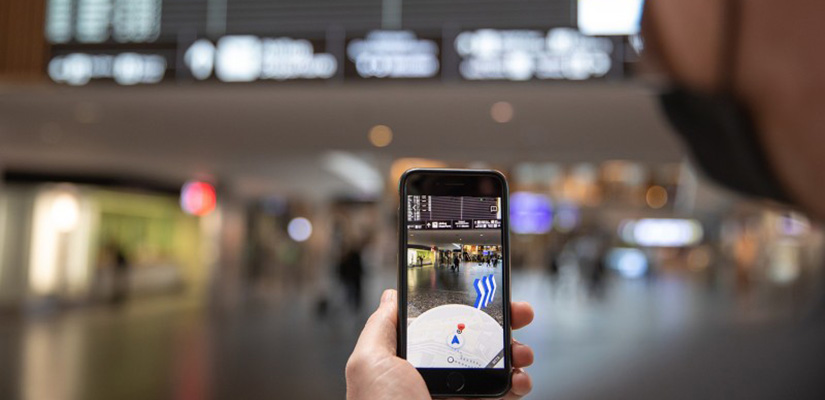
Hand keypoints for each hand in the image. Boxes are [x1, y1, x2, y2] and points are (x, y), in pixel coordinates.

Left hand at [346, 289, 534, 398]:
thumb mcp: (369, 363)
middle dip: (500, 325)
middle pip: (473, 342)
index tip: (484, 293)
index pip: (439, 325)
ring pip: (493, 368)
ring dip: (514, 353)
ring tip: (522, 353)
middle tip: (520, 314)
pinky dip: (517, 384)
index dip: (463, 308)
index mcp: (407, 362)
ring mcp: (456, 398)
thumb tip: (391, 297)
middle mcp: (432, 378)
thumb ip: (380, 328)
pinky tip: (519, 380)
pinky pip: (503, 395)